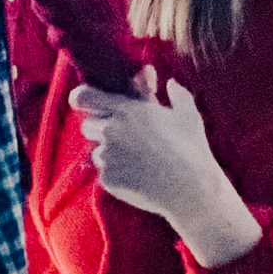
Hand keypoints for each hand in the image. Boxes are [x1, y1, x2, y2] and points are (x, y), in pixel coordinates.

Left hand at [69, 66, 262, 269]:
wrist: (190, 189)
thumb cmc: (191, 149)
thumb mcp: (188, 115)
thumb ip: (177, 94)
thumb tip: (172, 84)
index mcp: (126, 110)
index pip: (83, 97)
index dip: (81, 98)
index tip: (85, 102)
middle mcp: (111, 131)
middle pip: (87, 126)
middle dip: (101, 130)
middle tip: (124, 138)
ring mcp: (107, 156)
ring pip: (97, 152)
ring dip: (110, 154)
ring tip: (137, 162)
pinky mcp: (107, 179)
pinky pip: (104, 174)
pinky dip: (117, 175)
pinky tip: (138, 177)